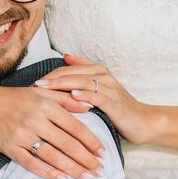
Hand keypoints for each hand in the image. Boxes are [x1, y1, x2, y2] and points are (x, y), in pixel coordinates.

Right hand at [0, 79, 105, 178]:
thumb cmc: (13, 97)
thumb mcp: (40, 93)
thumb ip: (65, 99)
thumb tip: (89, 106)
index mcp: (46, 105)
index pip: (75, 126)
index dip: (91, 141)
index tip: (103, 153)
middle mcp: (36, 120)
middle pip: (67, 144)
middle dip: (86, 160)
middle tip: (100, 171)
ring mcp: (22, 135)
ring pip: (53, 156)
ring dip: (72, 169)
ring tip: (86, 178)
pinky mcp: (10, 148)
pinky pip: (32, 164)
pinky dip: (48, 173)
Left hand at [33, 54, 153, 144]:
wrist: (144, 122)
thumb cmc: (119, 108)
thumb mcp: (100, 88)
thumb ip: (84, 72)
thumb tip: (66, 56)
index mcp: (98, 72)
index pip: (68, 70)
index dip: (50, 75)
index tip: (33, 83)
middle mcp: (104, 76)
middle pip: (73, 73)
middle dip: (52, 78)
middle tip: (34, 85)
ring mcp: (110, 89)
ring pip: (82, 82)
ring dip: (63, 84)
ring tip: (46, 87)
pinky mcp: (116, 103)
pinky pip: (98, 96)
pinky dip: (85, 94)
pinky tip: (72, 96)